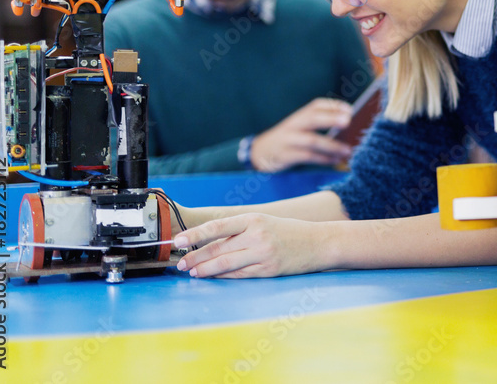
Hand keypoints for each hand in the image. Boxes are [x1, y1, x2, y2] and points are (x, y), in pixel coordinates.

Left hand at [173, 213, 329, 277]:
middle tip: (179, 262)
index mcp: (253, 219)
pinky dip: (223, 276)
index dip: (195, 235)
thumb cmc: (288, 232)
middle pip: (218, 248)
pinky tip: (213, 277)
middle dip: (195, 256)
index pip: (217, 227)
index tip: (178, 240)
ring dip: (205, 269)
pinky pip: (239, 274)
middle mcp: (257, 236)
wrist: (319, 243)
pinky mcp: (268, 270)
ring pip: (225, 263)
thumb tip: (209, 241)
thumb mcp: (264, 222)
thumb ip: (240, 231)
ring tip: (191, 272)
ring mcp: (262, 254)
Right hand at [250, 98, 352, 171]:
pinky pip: (307, 157)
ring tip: (348, 150)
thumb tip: (346, 125)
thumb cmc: (287, 139)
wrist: (259, 152)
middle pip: (312, 118)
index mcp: (298, 116)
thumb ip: (317, 124)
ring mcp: (288, 140)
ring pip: (311, 140)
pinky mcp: (286, 156)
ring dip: (332, 145)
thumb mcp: (298, 127)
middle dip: (330, 118)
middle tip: (348, 121)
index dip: (332, 106)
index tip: (349, 109)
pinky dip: (323, 159)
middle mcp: (293, 125)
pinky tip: (335, 161)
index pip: (315, 105)